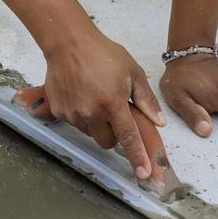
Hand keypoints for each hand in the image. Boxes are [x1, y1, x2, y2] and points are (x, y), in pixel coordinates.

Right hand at [40, 30, 166, 178]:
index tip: (143, 175)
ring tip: (95, 99)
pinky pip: (75, 123)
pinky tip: (81, 96)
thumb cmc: (102, 53)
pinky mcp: (59, 111)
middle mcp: (91, 112)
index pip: (129, 137)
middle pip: (107, 142)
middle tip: (114, 116)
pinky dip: (81, 116)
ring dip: (96, 124)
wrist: (68, 43)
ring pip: (90, 133)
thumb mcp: (132, 72)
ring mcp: (73, 113)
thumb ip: (146, 99)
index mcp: (113, 102)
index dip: (137, 158)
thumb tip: (158, 122)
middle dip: (114, 136)